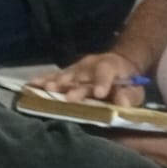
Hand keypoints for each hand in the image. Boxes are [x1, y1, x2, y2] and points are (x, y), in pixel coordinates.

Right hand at [32, 51, 146, 105]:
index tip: (99, 93)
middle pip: (81, 76)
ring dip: (55, 83)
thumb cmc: (127, 82)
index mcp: (110, 67)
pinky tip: (31, 84)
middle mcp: (90, 65)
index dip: (102, 82)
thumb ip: (129, 96)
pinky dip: (43, 80)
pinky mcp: (67, 72)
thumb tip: (121, 104)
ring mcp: (76, 68)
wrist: (118, 64)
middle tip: (66, 97)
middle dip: (73, 87)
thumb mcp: (135, 90)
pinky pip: (54, 76)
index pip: (106, 72)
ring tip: (45, 89)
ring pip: (65, 75)